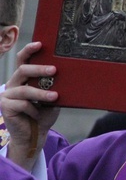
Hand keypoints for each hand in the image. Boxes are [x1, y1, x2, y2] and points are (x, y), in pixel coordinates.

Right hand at [1, 42, 59, 170]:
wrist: (35, 135)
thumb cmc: (43, 115)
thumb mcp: (52, 99)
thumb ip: (53, 87)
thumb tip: (66, 77)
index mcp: (23, 79)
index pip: (23, 60)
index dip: (29, 50)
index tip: (41, 44)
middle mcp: (13, 84)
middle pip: (23, 70)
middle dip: (39, 69)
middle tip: (54, 70)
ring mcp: (7, 95)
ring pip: (25, 89)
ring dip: (41, 93)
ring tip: (55, 96)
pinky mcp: (5, 106)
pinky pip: (22, 104)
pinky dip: (33, 109)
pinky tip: (37, 114)